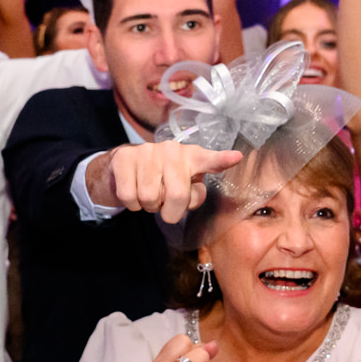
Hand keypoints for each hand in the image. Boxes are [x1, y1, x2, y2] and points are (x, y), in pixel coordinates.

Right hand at [90, 142, 244, 222]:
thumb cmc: (161, 179)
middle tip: (164, 206)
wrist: (124, 167)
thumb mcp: (182, 186)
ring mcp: (146, 152)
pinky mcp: (124, 158)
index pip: (208, 160)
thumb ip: (193, 193)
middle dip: (170, 211)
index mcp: (191, 156)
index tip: (236, 157)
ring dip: (148, 207)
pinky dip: (131, 204)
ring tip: (148, 195)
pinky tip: (132, 192)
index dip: (221, 160)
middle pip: (177, 195)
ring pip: (149, 198)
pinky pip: (129, 196)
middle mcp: (171, 150)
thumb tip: (192, 196)